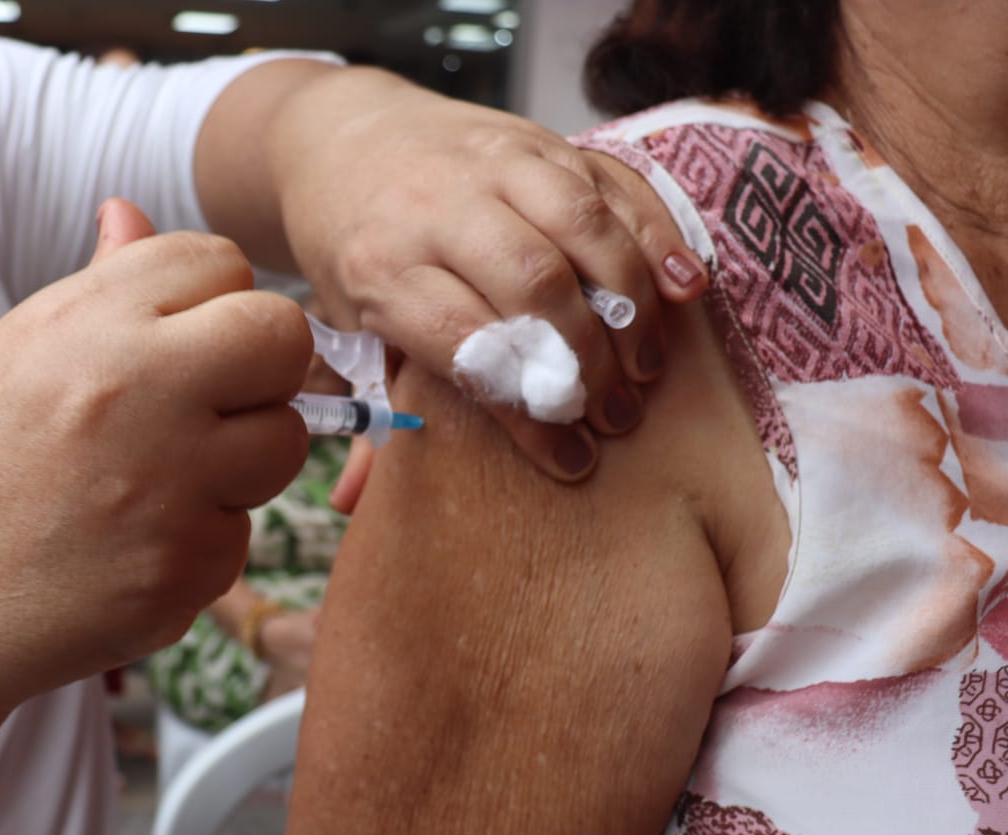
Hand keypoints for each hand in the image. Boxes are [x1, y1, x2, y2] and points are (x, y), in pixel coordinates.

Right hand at [0, 199, 312, 706]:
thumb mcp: (13, 355)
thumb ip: (98, 287)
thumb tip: (131, 212)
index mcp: (91, 321)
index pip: (222, 262)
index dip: (213, 303)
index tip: (182, 343)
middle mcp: (139, 388)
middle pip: (282, 338)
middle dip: (261, 370)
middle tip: (209, 408)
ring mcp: (171, 483)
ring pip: (284, 442)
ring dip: (241, 463)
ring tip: (157, 485)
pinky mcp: (188, 567)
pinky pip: (241, 534)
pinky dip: (199, 543)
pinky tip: (129, 550)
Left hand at [268, 68, 706, 481]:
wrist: (346, 139)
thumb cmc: (356, 248)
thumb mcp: (349, 323)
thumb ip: (371, 403)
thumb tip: (353, 501)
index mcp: (381, 268)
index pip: (469, 347)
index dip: (528, 410)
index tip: (570, 459)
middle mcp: (438, 209)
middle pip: (534, 284)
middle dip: (587, 359)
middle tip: (616, 413)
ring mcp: (493, 164)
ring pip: (582, 227)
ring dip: (630, 303)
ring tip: (648, 366)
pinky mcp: (539, 139)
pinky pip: (612, 182)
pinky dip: (655, 235)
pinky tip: (682, 289)